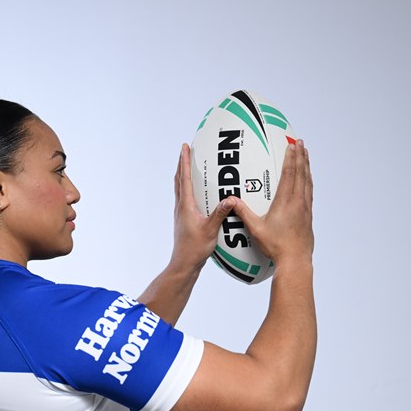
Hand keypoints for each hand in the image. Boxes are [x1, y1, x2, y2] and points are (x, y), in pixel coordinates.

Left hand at [169, 143, 235, 271]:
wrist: (184, 263)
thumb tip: (230, 199)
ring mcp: (181, 212)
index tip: (185, 147)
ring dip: (182, 174)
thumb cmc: (195, 249)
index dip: (185, 161)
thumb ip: (220, 213)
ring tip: (187, 164)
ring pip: (179, 187)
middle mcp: (181, 206)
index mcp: (186, 206)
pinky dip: (186, 186)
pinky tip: (194, 189)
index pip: (184, 178)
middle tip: (185, 150)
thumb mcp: (211, 230)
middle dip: (182, 163)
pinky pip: (183, 197)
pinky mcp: (183, 218)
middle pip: (179, 179)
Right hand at [232, 140, 313, 264]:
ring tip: (306, 155)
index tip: (291, 145)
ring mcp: (305, 208)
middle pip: (301, 173)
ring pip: (308, 181)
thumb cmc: (276, 246)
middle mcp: (298, 202)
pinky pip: (309, 192)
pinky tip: (307, 179)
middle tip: (300, 142)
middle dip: (301, 156)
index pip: (289, 174)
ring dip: (307, 166)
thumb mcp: (256, 228)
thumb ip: (243, 212)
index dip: (291, 157)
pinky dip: (308, 181)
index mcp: (286, 202)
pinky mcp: (308, 215)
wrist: (295, 260)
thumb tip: (230, 200)